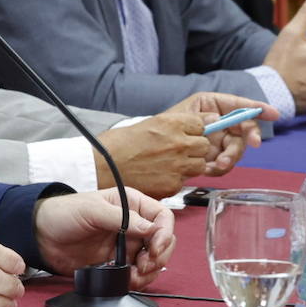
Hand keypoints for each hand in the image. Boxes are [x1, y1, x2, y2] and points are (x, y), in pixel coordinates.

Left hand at [34, 188, 175, 288]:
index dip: (164, 233)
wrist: (41, 236)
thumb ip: (121, 218)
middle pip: (163, 241)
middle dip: (159, 256)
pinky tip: (127, 281)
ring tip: (134, 275)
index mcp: (131, 204)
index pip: (162, 217)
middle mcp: (132, 225)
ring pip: (154, 261)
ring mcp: (126, 246)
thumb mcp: (91, 210)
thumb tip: (151, 228)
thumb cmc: (63, 213)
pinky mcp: (117, 264)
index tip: (154, 248)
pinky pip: (137, 274)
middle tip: (144, 265)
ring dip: (150, 271)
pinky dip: (137, 280)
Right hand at [94, 112, 209, 197]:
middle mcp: (178, 143)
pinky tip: (159, 176)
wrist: (101, 168)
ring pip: (199, 165)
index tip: (186, 134)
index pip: (201, 124)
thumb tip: (201, 121)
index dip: (193, 130)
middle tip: (177, 152)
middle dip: (194, 149)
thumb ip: (175, 124)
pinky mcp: (173, 185)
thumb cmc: (117, 145)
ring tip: (168, 165)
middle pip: (204, 146)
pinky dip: (175, 180)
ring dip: (189, 165)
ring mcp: (178, 166)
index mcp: (171, 123)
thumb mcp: (147, 124)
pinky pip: (184, 181)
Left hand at [169, 92, 279, 174]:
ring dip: (231, 157)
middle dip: (249, 136)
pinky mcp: (214, 158)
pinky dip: (219, 168)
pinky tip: (207, 169)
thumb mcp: (180, 116)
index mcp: (212, 106)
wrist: (151, 152)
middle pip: (244, 128)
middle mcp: (219, 123)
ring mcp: (218, 141)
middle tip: (254, 143)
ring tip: (216, 165)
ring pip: (236, 148)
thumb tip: (217, 120)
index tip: (274, 113)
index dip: (258, 107)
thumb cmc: (164, 127)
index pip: (239, 105)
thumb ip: (201, 117)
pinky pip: (225, 164)